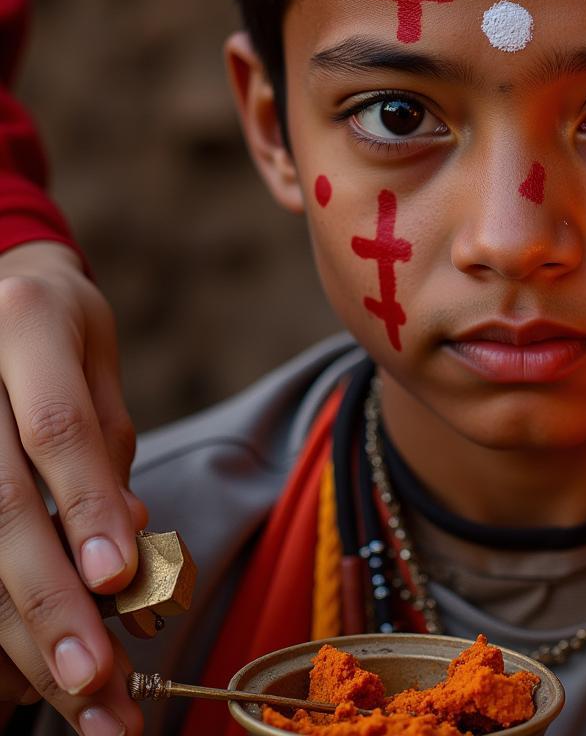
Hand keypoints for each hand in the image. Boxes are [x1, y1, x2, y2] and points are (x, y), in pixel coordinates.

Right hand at [0, 242, 144, 733]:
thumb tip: (127, 536)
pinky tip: (27, 674)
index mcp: (24, 328)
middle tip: (96, 681)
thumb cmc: (55, 324)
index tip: (119, 579)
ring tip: (79, 703)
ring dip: (21, 637)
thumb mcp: (93, 357)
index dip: (83, 505)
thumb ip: (107, 441)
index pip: (56, 427)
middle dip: (48, 601)